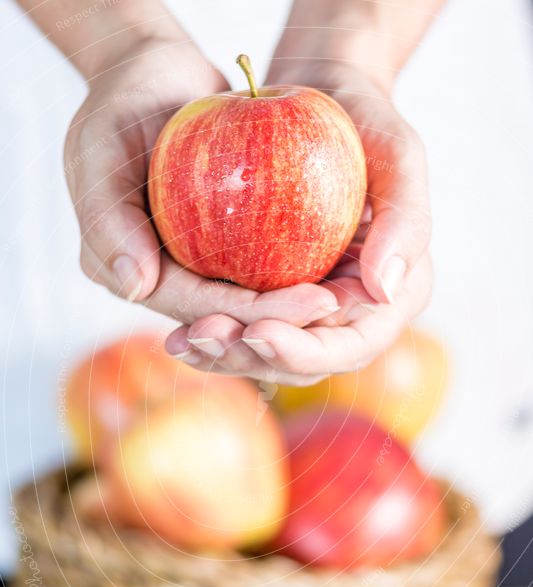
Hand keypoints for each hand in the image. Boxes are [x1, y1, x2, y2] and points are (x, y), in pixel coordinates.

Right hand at [64, 35, 338, 329]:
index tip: (312, 303)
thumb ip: (108, 219)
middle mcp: (163, 279)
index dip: (252, 313)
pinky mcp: (222, 245)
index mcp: (128, 271)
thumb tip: (134, 287)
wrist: (152, 75)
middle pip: (228, 313)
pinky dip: (296, 269)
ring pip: (249, 298)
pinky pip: (261, 264)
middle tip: (336, 305)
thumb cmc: (118, 102)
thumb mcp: (99, 148)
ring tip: (346, 299)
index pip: (195, 305)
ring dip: (294, 306)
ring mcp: (194, 264)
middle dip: (281, 319)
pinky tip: (341, 269)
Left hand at [166, 54, 431, 383]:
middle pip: (305, 363)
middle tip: (204, 338)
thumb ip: (406, 219)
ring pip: (270, 355)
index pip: (350, 345)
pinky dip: (214, 332)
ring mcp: (313, 309)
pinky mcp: (277, 295)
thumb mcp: (397, 152)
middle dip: (252, 359)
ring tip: (182, 342)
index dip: (304, 351)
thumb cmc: (367, 118)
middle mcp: (354, 314)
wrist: (324, 98)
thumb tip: (383, 291)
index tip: (258, 332)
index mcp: (394, 295)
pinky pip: (246, 326)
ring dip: (225, 356)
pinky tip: (178, 332)